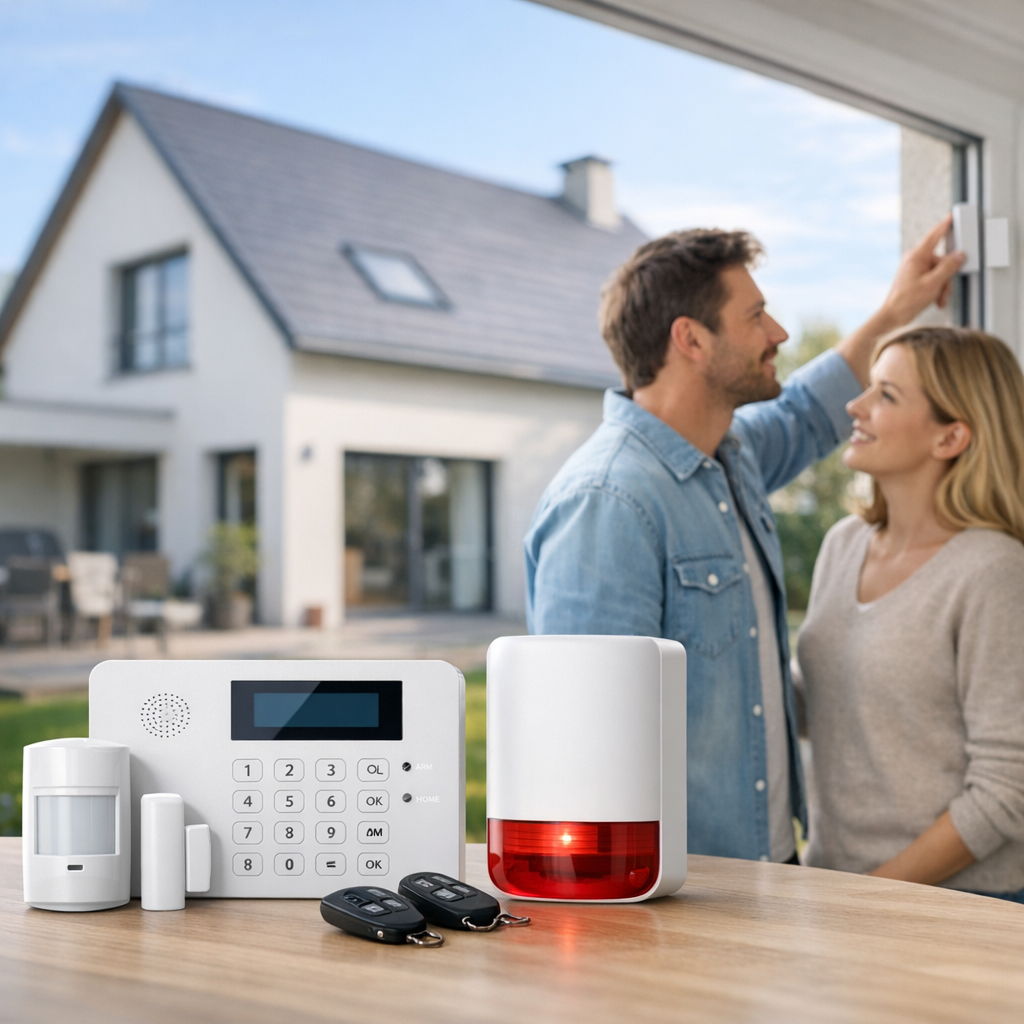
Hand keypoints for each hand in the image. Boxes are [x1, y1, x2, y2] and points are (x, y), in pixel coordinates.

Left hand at [877, 214, 965, 329]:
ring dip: (942, 287)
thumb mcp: (933, 283)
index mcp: (916, 256)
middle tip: (944, 292)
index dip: (944, 225)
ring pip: (938, 272)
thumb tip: (959, 256)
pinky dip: (936, 289)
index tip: (951, 216)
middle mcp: (914, 260)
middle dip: (946, 278)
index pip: (934, 235)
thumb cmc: (906, 301)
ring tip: (938, 299)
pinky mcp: (914, 278)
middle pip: (941, 261)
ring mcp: (913, 269)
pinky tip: (935, 300)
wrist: (892, 317)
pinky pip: (931, 279)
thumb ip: (948, 267)